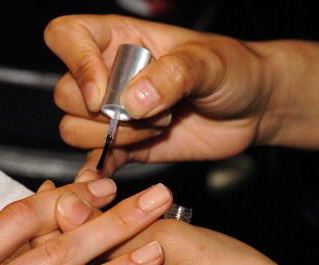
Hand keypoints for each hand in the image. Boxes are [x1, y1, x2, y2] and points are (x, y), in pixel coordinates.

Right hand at [45, 14, 276, 175]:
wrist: (252, 109)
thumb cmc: (233, 70)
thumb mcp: (209, 62)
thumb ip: (172, 75)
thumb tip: (131, 101)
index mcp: (120, 39)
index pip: (67, 37)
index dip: (77, 65)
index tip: (105, 93)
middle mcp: (108, 75)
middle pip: (66, 95)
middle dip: (106, 112)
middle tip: (154, 110)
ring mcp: (115, 113)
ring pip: (74, 129)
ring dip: (114, 137)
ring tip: (158, 126)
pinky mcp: (125, 146)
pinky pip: (95, 160)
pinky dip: (99, 169)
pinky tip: (112, 172)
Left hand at [52, 208, 310, 264]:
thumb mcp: (168, 237)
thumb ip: (110, 224)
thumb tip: (64, 205)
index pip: (57, 264)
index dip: (50, 220)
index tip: (52, 190)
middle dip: (67, 236)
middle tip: (70, 199)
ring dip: (88, 258)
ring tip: (91, 219)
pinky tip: (116, 253)